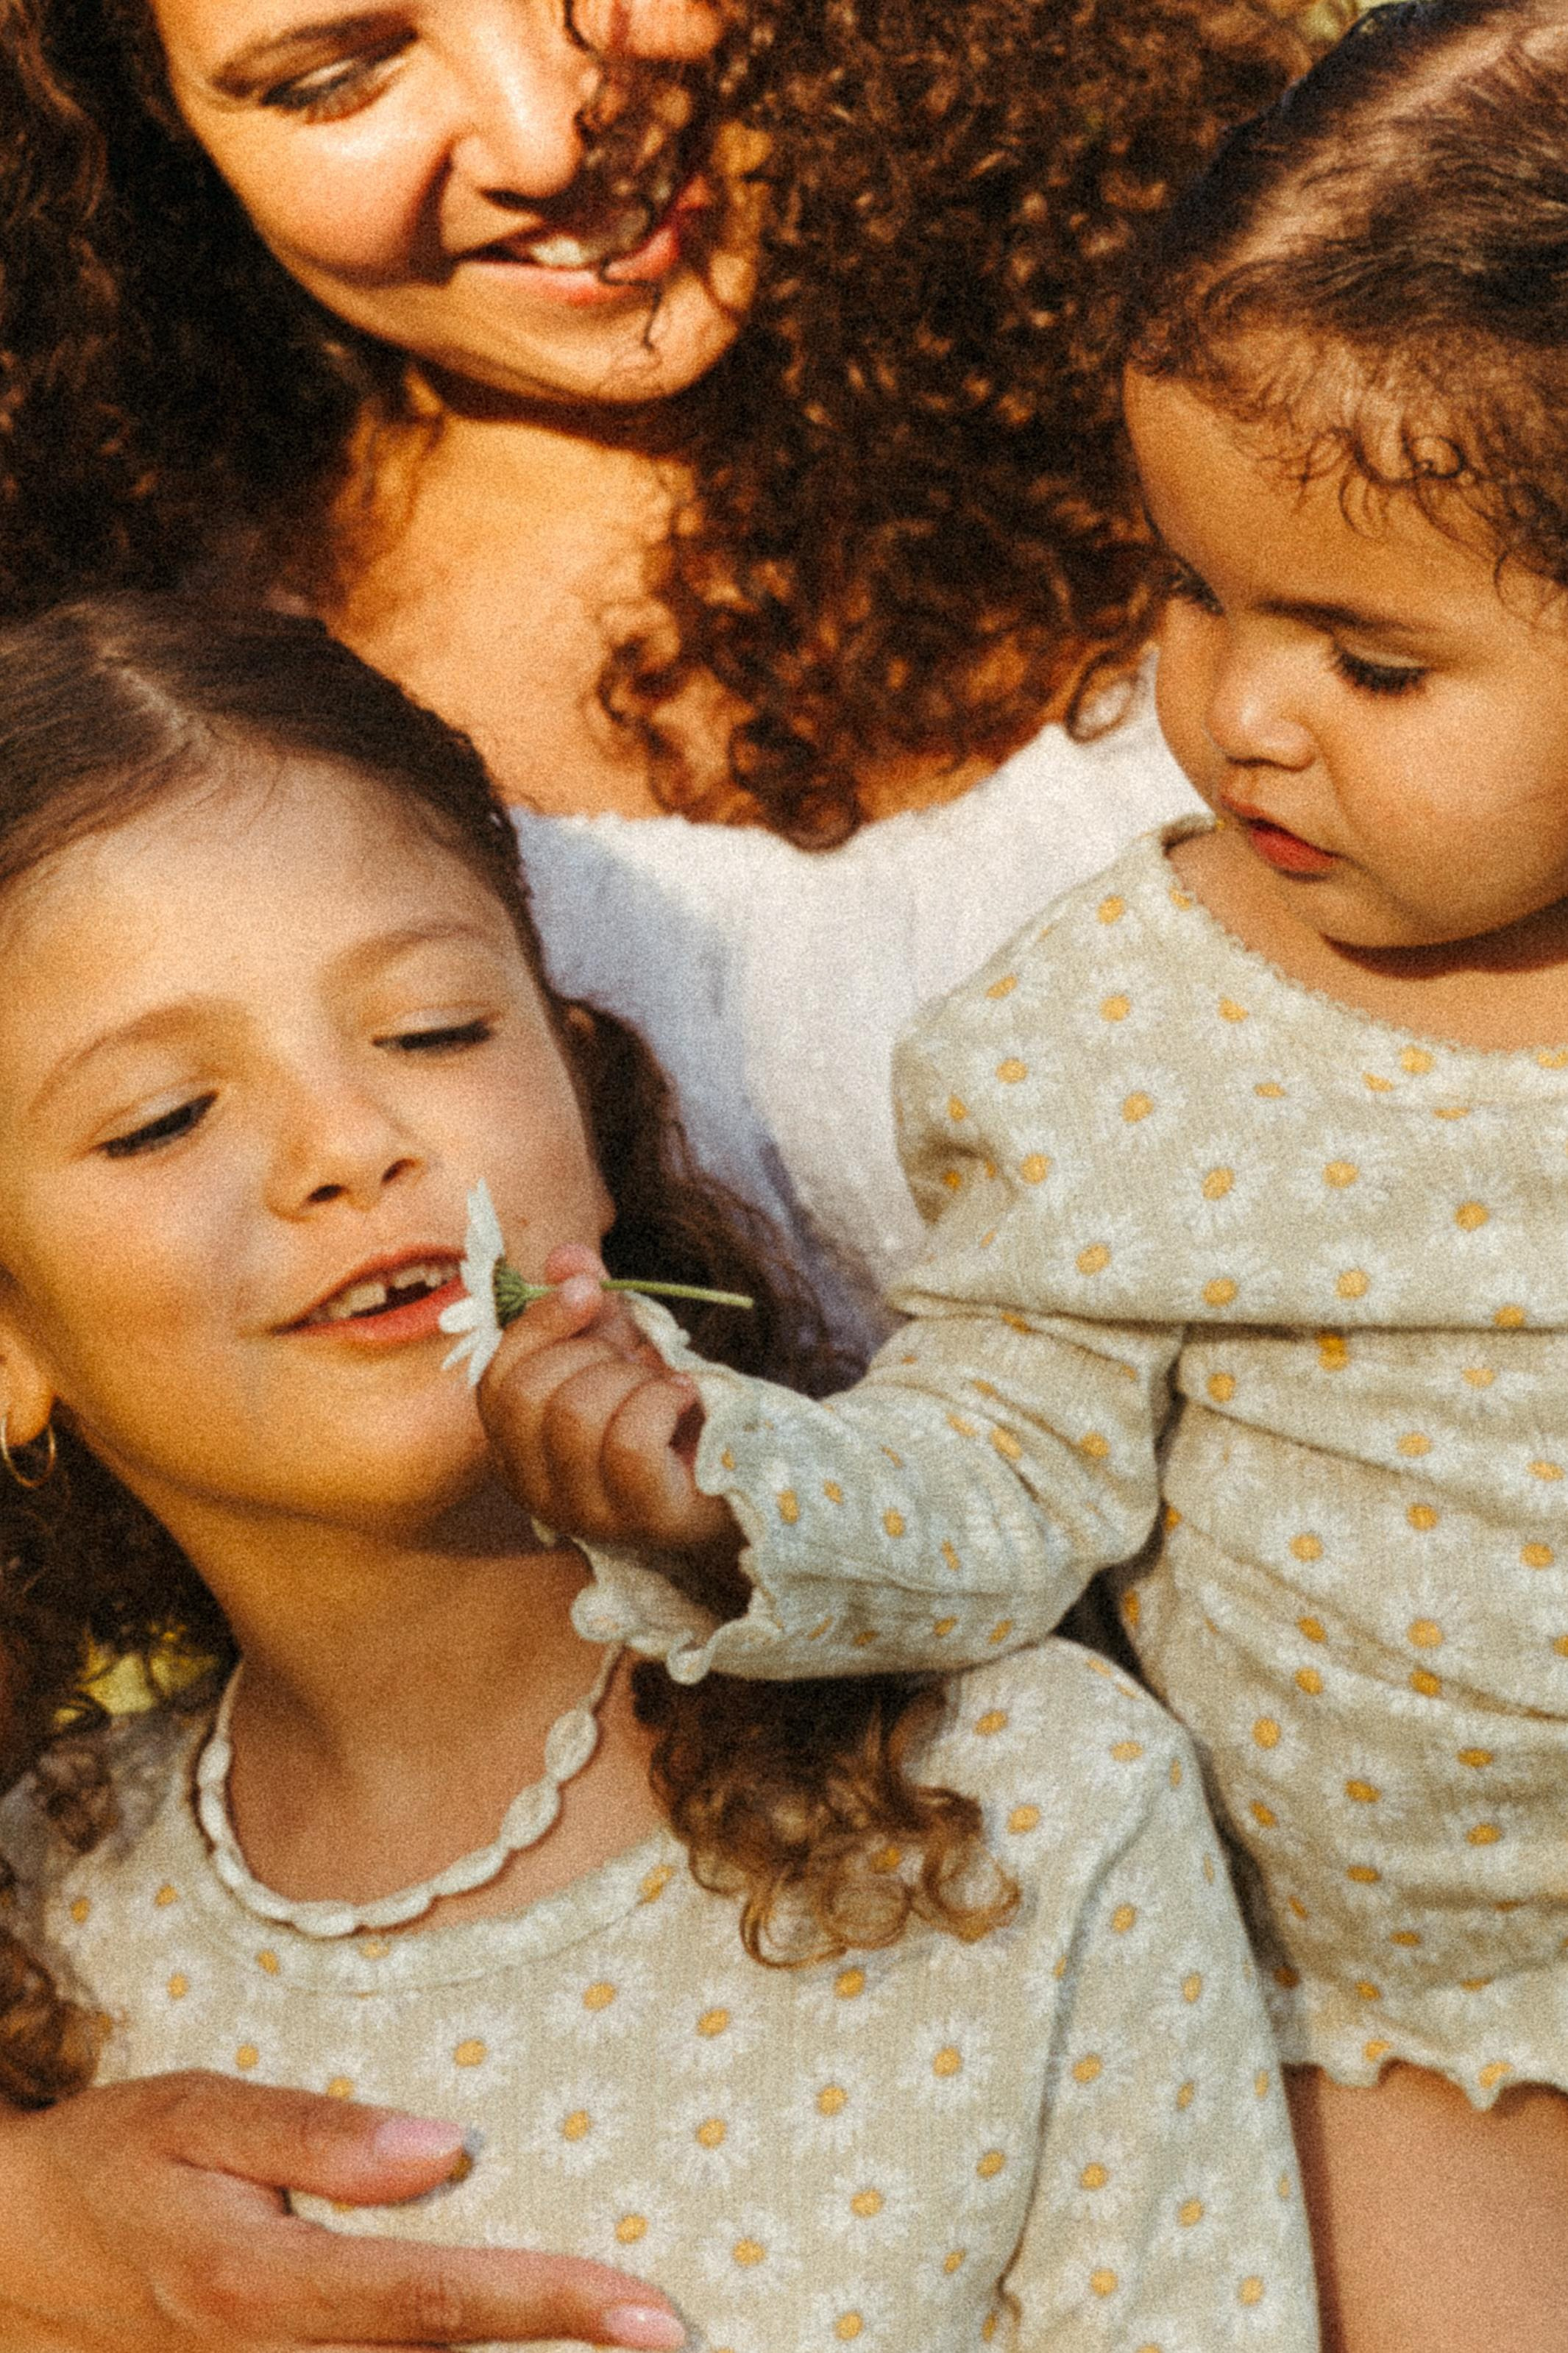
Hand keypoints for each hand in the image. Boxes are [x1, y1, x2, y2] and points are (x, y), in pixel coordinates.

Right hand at [0, 2071, 685, 2350]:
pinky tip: (501, 2347)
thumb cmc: (120, 2162)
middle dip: (558, 2352)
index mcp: (266, 2282)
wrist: (17, 2252)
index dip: (548, 2307)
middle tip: (668, 2332)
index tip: (647, 2312)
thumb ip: (321, 2135)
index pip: (437, 2299)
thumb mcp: (202, 2113)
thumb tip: (443, 2149)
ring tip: (613, 2335)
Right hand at [477, 1245, 737, 1559]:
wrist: (734, 1469)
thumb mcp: (617, 1346)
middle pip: (529, 1394)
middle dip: (591, 1354)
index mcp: (514, 1445)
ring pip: (577, 1415)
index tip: (588, 1290)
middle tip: (633, 1360)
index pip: (496, 1379)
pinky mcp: (640, 1518)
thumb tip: (567, 1259)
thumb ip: (585, 1301)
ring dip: (631, 1379)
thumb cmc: (660, 1410)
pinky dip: (662, 1400)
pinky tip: (683, 1397)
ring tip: (660, 1383)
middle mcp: (533, 1488)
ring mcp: (584, 1513)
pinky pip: (629, 1443)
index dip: (537, 1323)